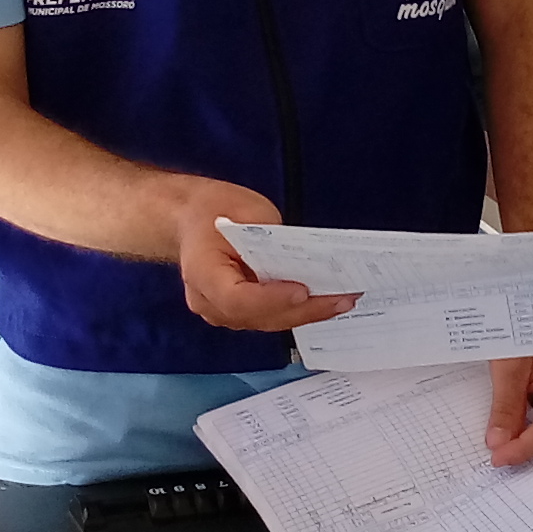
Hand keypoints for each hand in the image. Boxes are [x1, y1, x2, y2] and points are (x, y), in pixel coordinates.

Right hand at [170, 184, 358, 332]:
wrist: (189, 220)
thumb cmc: (212, 210)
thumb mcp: (244, 209)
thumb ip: (271, 236)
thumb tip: (306, 258)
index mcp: (201, 271)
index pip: (235, 297)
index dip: (271, 298)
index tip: (302, 291)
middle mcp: (207, 300)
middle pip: (258, 316)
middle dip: (304, 310)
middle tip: (342, 298)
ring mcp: (221, 312)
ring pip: (267, 322)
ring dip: (306, 314)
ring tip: (342, 300)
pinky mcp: (237, 314)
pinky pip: (269, 317)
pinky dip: (297, 311)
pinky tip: (325, 301)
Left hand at [485, 353, 532, 464]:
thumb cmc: (530, 321)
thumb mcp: (509, 364)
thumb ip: (505, 406)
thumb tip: (500, 439)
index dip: (521, 451)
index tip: (498, 458)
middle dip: (527, 452)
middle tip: (497, 457)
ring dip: (529, 442)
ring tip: (502, 444)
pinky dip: (532, 430)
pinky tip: (513, 431)